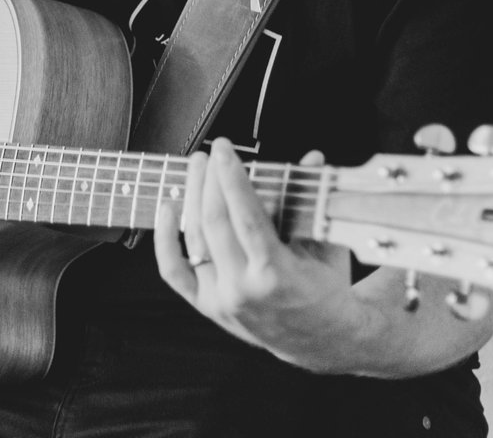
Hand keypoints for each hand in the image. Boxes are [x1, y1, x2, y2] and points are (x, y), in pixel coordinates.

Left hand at [154, 138, 373, 371]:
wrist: (323, 343)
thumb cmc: (327, 291)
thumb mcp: (326, 245)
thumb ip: (313, 200)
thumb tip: (313, 158)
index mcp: (276, 274)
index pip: (246, 216)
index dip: (232, 178)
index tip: (225, 149)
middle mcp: (243, 289)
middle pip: (215, 222)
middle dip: (209, 180)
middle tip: (212, 154)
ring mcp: (222, 300)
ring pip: (196, 238)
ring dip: (192, 196)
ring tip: (197, 168)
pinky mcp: (208, 306)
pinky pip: (174, 271)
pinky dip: (165, 238)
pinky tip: (168, 207)